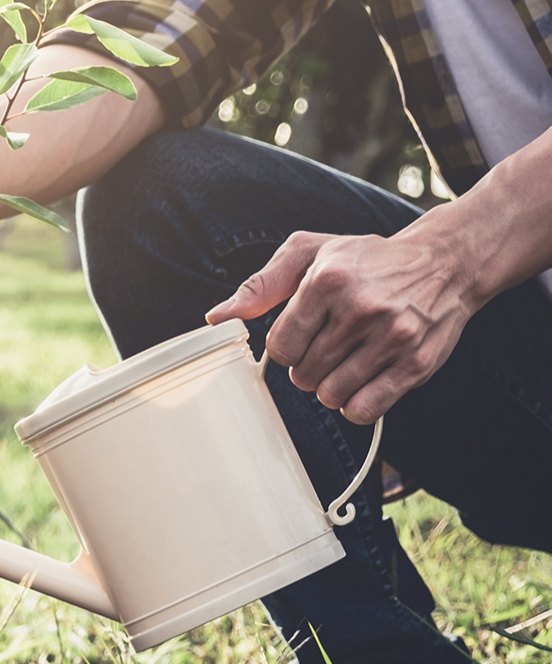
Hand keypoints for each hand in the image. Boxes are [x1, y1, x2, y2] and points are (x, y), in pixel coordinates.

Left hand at [206, 227, 479, 422]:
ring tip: (346, 363)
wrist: (445, 262)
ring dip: (331, 388)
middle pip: (304, 374)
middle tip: (328, 348)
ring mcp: (392, 338)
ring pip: (331, 396)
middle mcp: (361, 308)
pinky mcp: (416, 364)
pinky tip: (362, 383)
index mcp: (328, 280)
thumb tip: (216, 317)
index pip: (281, 346)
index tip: (302, 336)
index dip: (286, 349)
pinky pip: (365, 410)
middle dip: (308, 368)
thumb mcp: (311, 253)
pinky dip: (356, 406)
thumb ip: (261, 285)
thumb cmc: (368, 259)